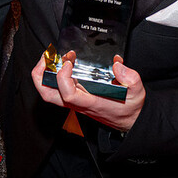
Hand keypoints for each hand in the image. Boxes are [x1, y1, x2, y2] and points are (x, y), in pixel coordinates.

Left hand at [31, 52, 145, 131]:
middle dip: (40, 75)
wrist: (129, 121)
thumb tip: (117, 63)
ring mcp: (75, 101)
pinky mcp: (77, 97)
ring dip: (44, 74)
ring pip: (49, 92)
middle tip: (46, 57)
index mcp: (91, 103)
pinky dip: (54, 74)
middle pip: (48, 95)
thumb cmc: (130, 108)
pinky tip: (63, 62)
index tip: (68, 62)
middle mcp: (79, 103)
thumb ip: (129, 77)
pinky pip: (58, 88)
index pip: (68, 95)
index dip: (62, 78)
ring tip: (51, 57)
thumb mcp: (136, 91)